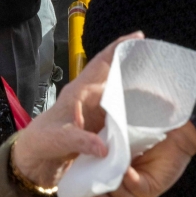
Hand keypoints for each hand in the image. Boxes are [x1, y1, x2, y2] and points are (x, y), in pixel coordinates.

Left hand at [12, 32, 143, 189]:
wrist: (35, 159)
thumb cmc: (42, 141)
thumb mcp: (60, 140)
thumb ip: (81, 141)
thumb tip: (105, 148)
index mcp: (79, 90)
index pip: (100, 63)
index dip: (118, 48)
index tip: (137, 37)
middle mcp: (90, 97)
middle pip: (114, 75)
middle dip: (134, 66)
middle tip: (157, 62)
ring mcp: (95, 111)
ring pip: (119, 94)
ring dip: (136, 90)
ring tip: (160, 86)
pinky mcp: (99, 126)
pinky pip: (119, 114)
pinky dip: (132, 113)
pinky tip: (146, 117)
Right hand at [67, 121, 195, 196]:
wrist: (177, 126)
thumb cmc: (148, 124)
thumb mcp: (118, 131)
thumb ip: (101, 139)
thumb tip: (80, 138)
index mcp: (113, 169)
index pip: (94, 189)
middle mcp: (124, 181)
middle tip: (80, 193)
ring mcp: (136, 187)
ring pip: (116, 195)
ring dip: (110, 184)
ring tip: (108, 169)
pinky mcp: (151, 188)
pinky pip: (136, 188)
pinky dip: (129, 180)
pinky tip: (127, 170)